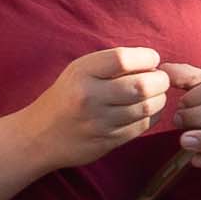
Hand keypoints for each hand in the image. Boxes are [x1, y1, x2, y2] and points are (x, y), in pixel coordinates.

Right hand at [21, 46, 174, 169]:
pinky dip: (154, 116)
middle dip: (161, 80)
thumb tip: (153, 62)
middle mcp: (90, 97)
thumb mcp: (79, 70)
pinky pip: (142, 126)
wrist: (39, 136)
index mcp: (82, 73)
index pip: (123, 59)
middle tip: (161, 78)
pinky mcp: (107, 141)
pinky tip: (149, 109)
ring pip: (146, 108)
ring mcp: (99, 122)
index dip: (147, 57)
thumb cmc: (66, 96)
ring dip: (160, 98)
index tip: (152, 59)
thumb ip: (112, 63)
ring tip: (156, 93)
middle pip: (141, 85)